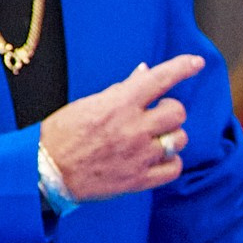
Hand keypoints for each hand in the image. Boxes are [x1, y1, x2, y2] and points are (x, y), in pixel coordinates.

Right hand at [43, 55, 202, 202]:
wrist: (45, 172)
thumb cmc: (63, 134)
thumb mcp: (89, 104)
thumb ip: (122, 90)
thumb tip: (145, 72)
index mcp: (119, 104)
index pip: (159, 79)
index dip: (182, 67)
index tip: (197, 62)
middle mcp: (134, 128)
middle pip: (178, 112)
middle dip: (171, 111)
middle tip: (156, 116)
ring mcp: (139, 155)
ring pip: (180, 139)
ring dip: (171, 137)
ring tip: (153, 140)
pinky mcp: (140, 180)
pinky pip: (175, 168)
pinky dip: (170, 163)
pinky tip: (156, 160)